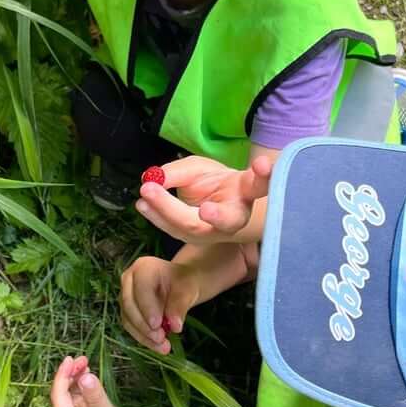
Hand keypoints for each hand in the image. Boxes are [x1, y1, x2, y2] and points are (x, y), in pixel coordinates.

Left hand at [50, 355, 140, 406]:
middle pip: (62, 395)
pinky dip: (84, 385)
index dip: (62, 377)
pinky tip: (89, 375)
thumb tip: (85, 377)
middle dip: (69, 375)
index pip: (58, 398)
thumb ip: (95, 398)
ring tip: (85, 362)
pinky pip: (82, 398)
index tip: (69, 360)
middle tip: (81, 358)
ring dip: (76, 377)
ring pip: (72, 394)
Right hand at [120, 256, 201, 353]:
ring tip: (163, 346)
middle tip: (161, 338)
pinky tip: (159, 347)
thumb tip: (174, 326)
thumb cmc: (183, 282)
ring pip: (128, 319)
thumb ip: (180, 305)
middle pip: (130, 305)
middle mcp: (128, 280)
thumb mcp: (187, 289)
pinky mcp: (127, 313)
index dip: (147, 308)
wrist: (180, 286)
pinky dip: (144, 339)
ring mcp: (125, 297)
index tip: (158, 324)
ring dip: (144, 336)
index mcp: (143, 268)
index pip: (141, 288)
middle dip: (144, 324)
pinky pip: (131, 328)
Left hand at [136, 154, 272, 244]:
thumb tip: (154, 177)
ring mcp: (215, 234)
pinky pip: (175, 230)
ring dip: (167, 211)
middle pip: (225, 218)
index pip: (257, 185)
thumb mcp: (198, 169)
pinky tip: (142, 203)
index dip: (261, 177)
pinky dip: (156, 216)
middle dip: (205, 212)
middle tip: (179, 197)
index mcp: (246, 193)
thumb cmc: (213, 183)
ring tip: (146, 192)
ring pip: (194, 227)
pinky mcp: (196, 240)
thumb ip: (179, 172)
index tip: (262, 165)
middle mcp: (236, 217)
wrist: (215, 207)